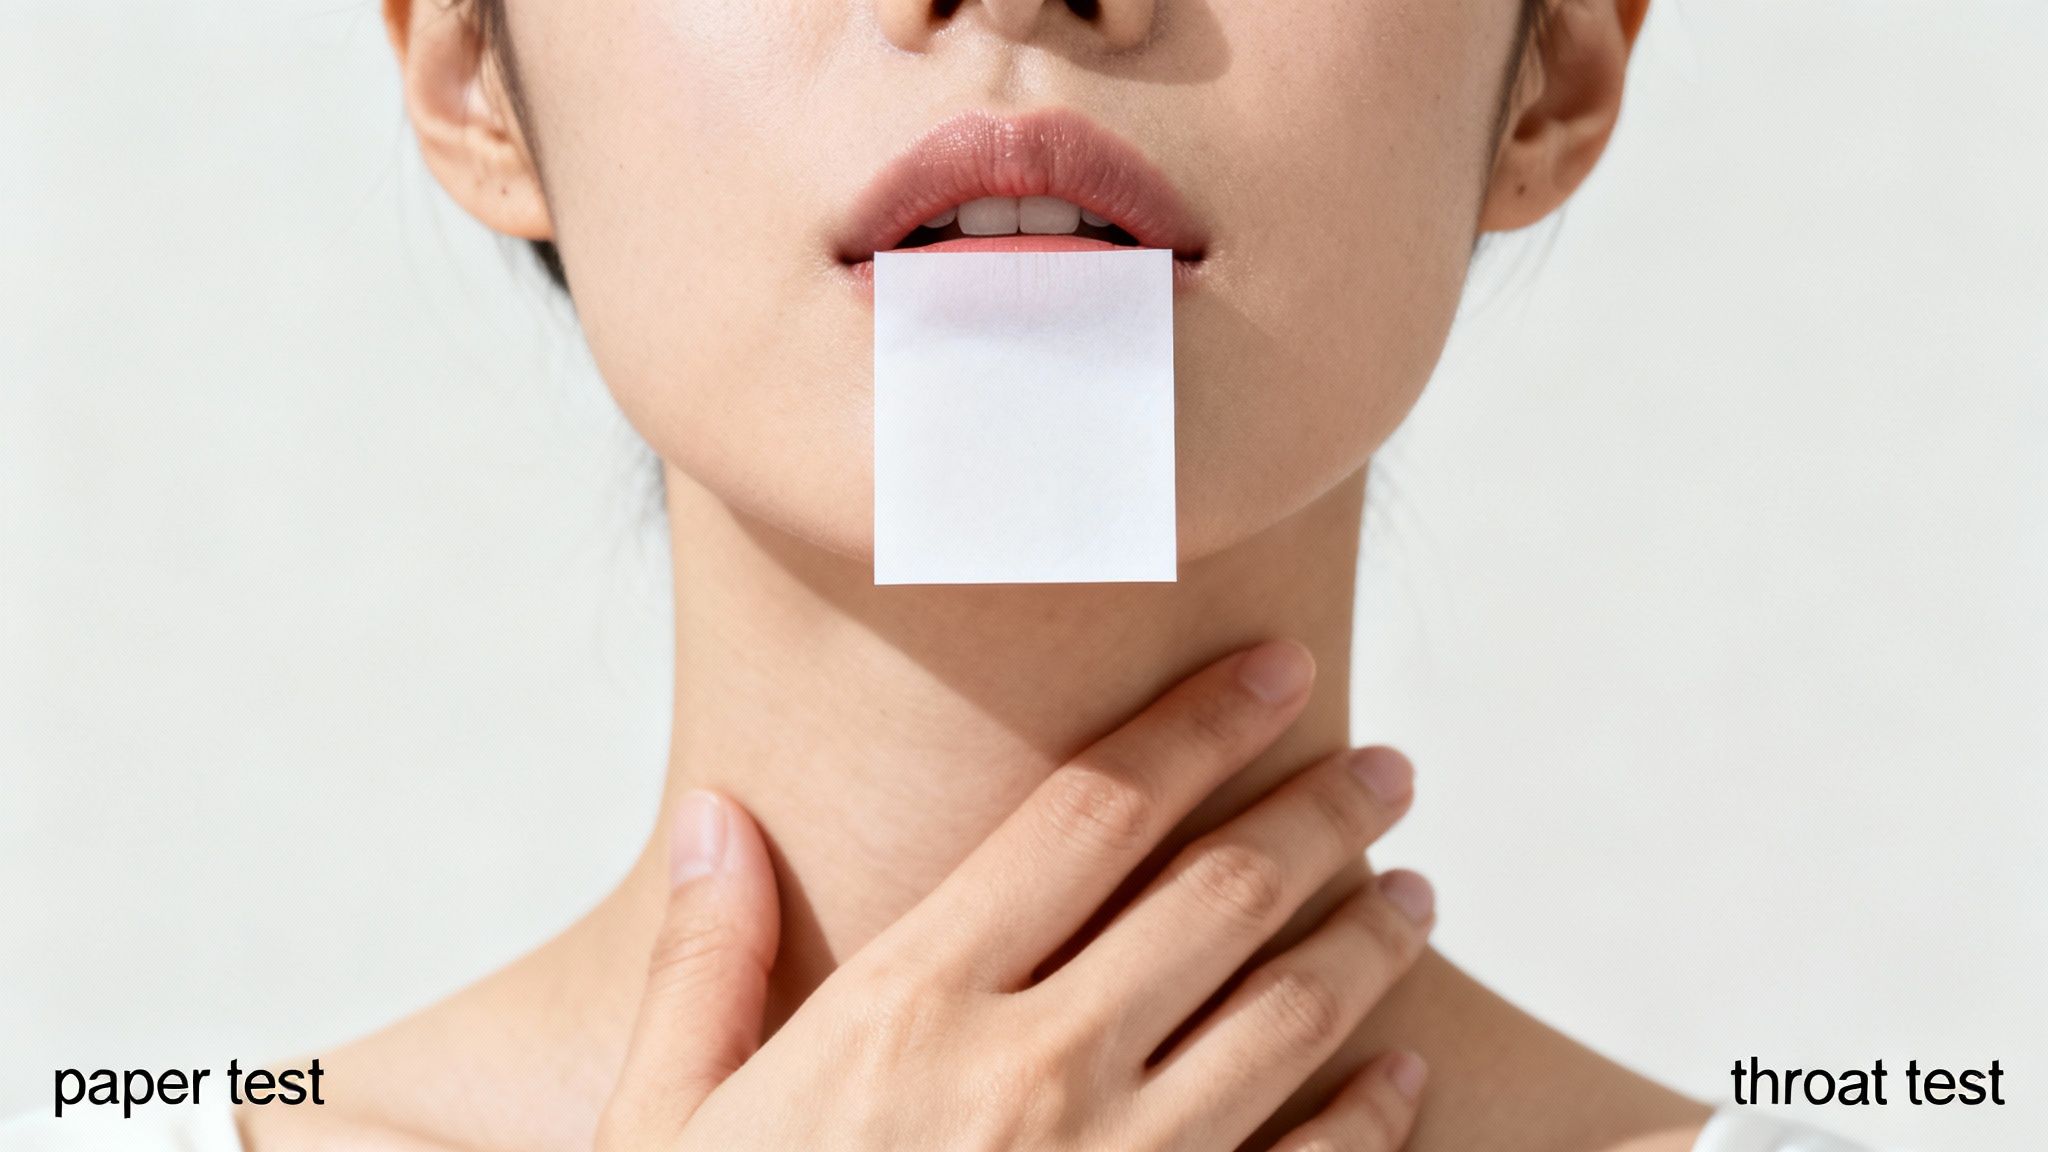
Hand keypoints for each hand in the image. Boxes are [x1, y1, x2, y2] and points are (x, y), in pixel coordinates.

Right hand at [596, 640, 1434, 1151]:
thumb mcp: (663, 1124)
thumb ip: (700, 963)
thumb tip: (715, 815)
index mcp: (911, 1005)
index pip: (1089, 816)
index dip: (1195, 727)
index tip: (1273, 671)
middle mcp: (1034, 1072)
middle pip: (1219, 895)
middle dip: (1320, 812)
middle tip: (1386, 769)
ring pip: (1291, 1020)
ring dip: (1368, 942)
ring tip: (1414, 890)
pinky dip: (1378, 1114)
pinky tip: (1407, 1068)